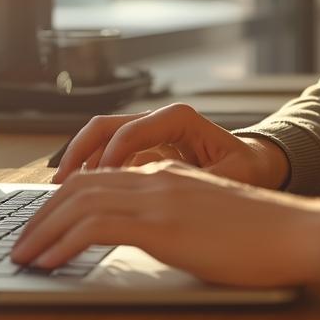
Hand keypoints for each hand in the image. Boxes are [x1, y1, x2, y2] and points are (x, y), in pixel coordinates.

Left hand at [10, 160, 319, 287]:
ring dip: (42, 230)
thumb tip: (148, 234)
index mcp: (169, 174)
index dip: (63, 199)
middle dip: (40, 215)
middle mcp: (158, 177)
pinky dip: (62, 243)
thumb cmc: (262, 237)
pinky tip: (48, 261)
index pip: (100, 177)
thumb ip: (176, 217)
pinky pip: (95, 226)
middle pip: (80, 185)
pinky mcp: (161, 224)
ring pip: (79, 201)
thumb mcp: (208, 218)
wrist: (296, 234)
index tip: (42, 224)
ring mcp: (159, 197)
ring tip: (22, 256)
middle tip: (19, 243)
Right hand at [51, 103, 289, 188]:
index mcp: (180, 119)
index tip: (95, 188)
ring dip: (78, 163)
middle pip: (104, 127)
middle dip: (78, 155)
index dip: (108, 159)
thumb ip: (193, 183)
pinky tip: (78, 199)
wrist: (259, 168)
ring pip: (100, 140)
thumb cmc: (247, 172)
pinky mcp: (144, 151)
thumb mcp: (226, 178)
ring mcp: (149, 134)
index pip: (131, 132)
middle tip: (59, 186)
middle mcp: (159, 120)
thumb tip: (158, 194)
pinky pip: (109, 157)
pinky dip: (91, 173)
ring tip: (60, 193)